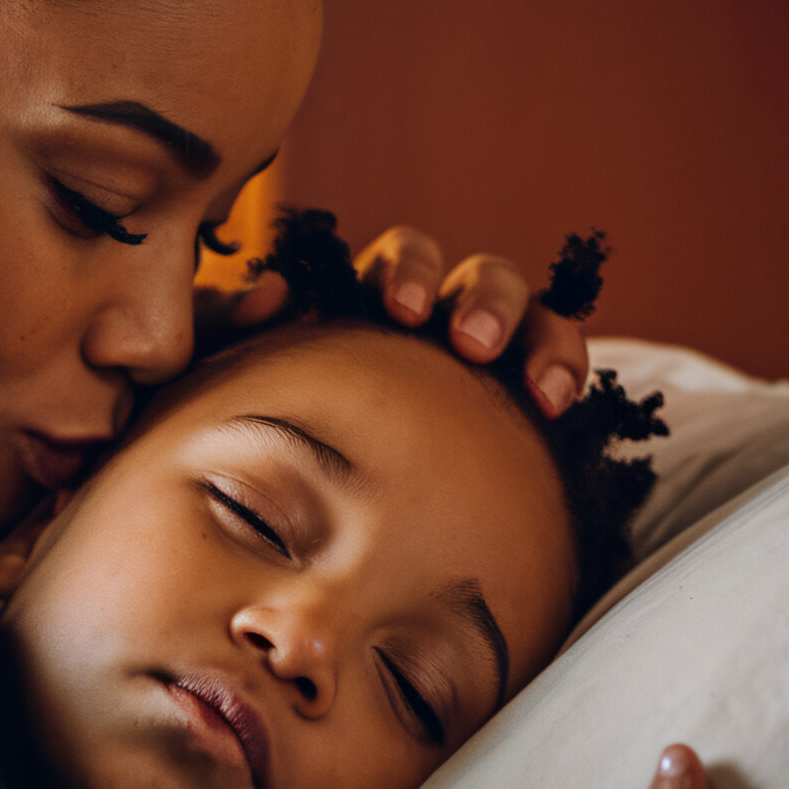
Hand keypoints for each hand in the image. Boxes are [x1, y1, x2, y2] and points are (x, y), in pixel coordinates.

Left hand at [194, 224, 594, 415]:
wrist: (322, 525)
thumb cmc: (272, 439)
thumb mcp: (233, 379)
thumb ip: (228, 329)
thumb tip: (272, 294)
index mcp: (369, 307)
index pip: (395, 263)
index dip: (403, 272)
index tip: (401, 311)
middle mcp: (432, 319)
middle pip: (470, 273)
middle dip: (475, 296)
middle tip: (469, 343)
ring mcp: (482, 350)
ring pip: (520, 302)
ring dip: (524, 324)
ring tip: (527, 378)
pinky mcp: (520, 390)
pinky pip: (555, 358)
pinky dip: (560, 364)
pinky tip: (553, 403)